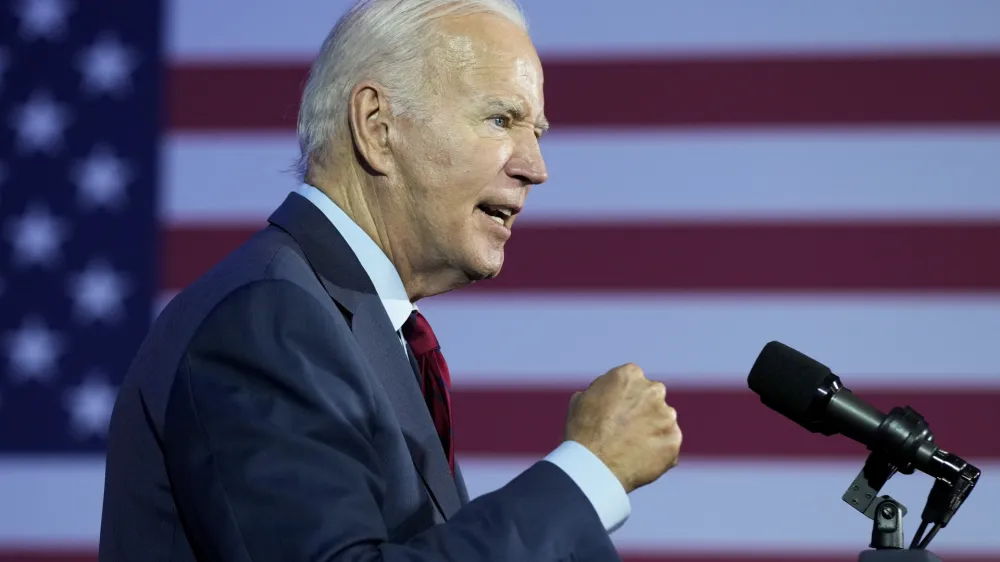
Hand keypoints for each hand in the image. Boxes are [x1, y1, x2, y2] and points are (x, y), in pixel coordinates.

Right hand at [565, 363, 681, 493]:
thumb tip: (606, 396)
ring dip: (653, 430)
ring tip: (632, 448)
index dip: (624, 397)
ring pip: (663, 421)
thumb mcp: (581, 400)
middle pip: (652, 397)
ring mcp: (667, 416)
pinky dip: (658, 451)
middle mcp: (653, 390)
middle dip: (643, 410)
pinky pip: (668, 444)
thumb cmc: (583, 432)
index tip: (616, 411)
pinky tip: (640, 459)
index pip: (633, 381)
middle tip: (626, 429)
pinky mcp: (674, 440)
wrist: (594, 465)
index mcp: (630, 375)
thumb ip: (601, 392)